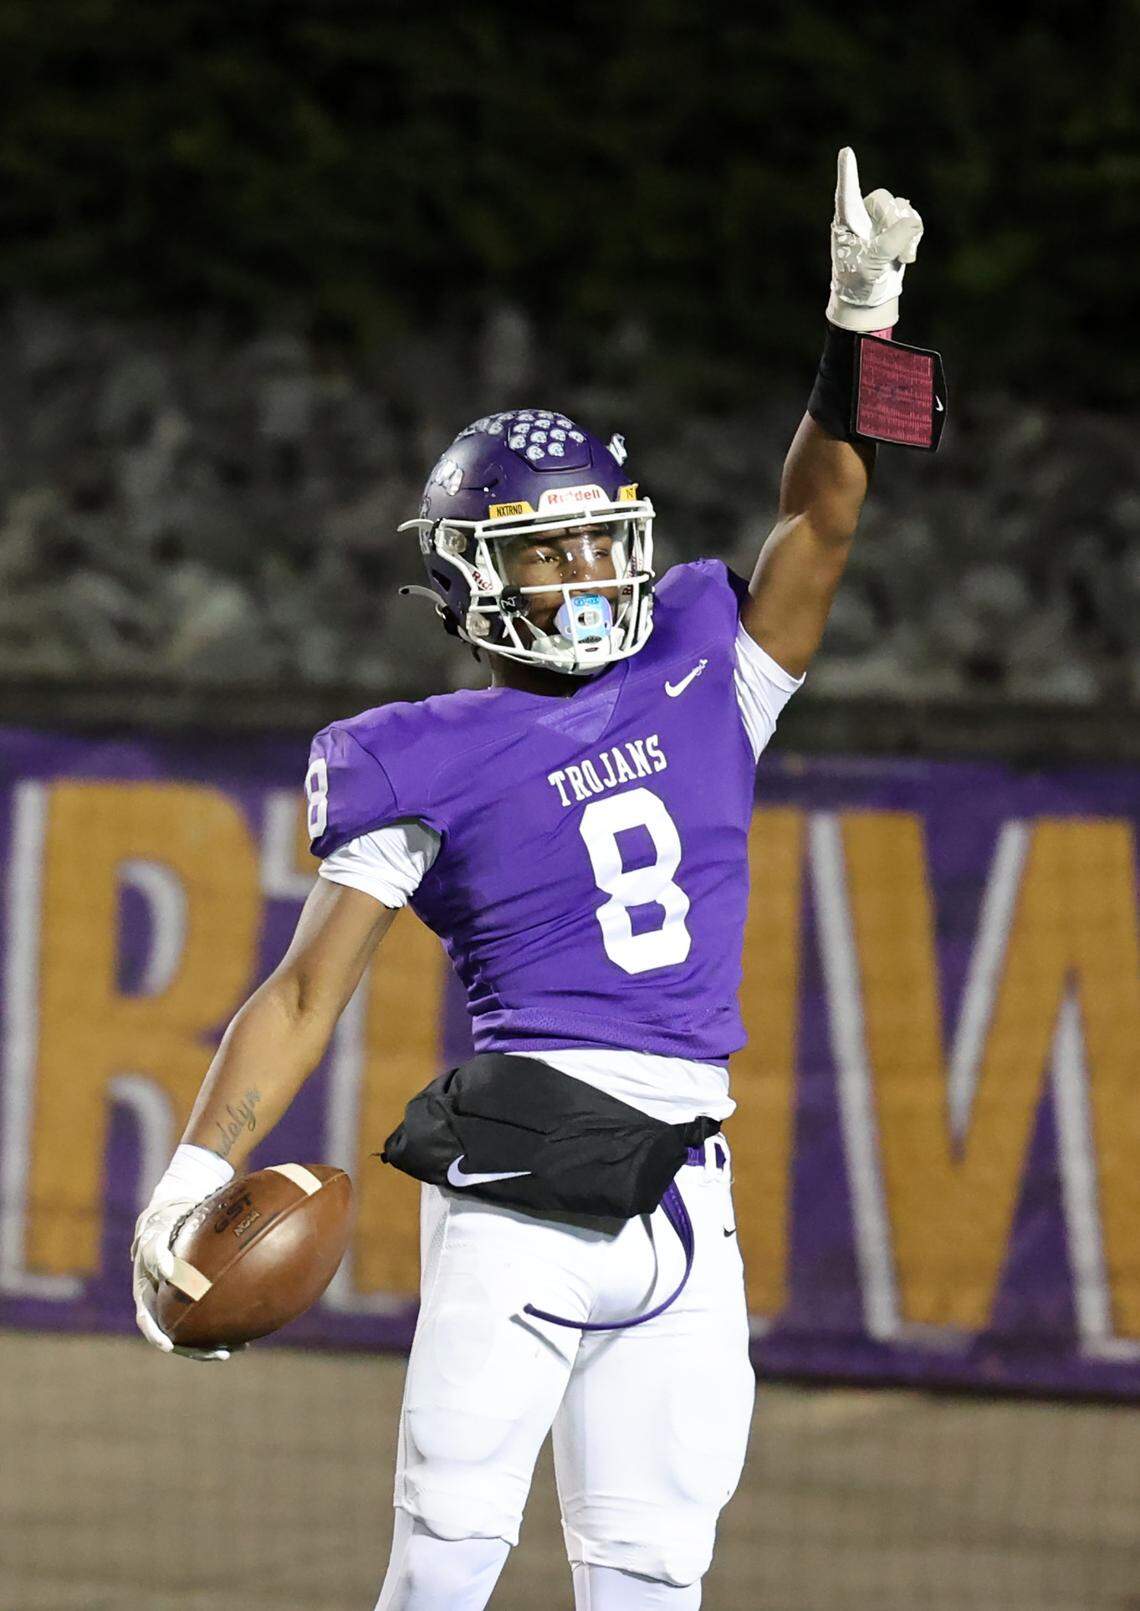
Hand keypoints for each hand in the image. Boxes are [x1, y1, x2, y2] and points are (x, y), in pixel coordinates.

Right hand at [131, 1198, 236, 1360]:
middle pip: (177, 1337)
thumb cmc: (161, 1231)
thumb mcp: (155, 1237)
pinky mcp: (196, 1301)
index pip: (147, 1321)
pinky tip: (245, 1331)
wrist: (172, 1224)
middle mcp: (162, 1307)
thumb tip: (170, 1271)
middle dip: (196, 1350)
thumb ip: (157, 1252)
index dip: (156, 1335)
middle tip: (221, 1354)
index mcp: (146, 1295)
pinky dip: (224, 1327)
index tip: (168, 1346)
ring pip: (195, 1333)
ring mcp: (179, 1307)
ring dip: (214, 1344)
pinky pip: (208, 1319)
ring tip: (241, 1347)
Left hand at [826, 146, 922, 331]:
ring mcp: (881, 220)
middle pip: (884, 199)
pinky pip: (913, 219)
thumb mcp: (873, 262)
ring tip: (900, 258)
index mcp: (846, 222)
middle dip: (892, 223)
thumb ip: (892, 240)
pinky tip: (907, 256)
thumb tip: (912, 220)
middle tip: (893, 251)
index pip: (847, 194)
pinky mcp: (897, 227)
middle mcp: (862, 215)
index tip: (846, 151)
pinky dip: (914, 237)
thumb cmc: (859, 279)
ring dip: (906, 234)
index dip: (848, 173)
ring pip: (902, 208)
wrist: (869, 295)